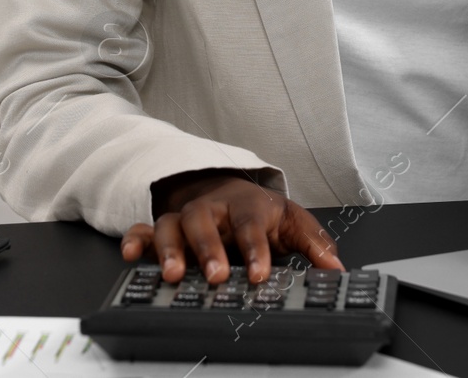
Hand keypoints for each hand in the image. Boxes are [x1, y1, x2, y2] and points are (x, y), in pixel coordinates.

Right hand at [119, 171, 342, 284]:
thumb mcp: (291, 222)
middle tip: (216, 276)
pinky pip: (143, 229)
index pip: (250, 225)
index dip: (255, 250)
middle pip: (205, 221)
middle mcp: (212, 210)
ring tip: (172, 275)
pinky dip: (135, 239)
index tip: (260, 274)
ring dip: (170, 249)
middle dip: (209, 249)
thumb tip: (336, 269)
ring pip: (171, 226)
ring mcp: (185, 218)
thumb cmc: (260, 212)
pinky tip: (131, 254)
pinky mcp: (163, 229)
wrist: (229, 191)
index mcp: (246, 206)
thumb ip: (314, 244)